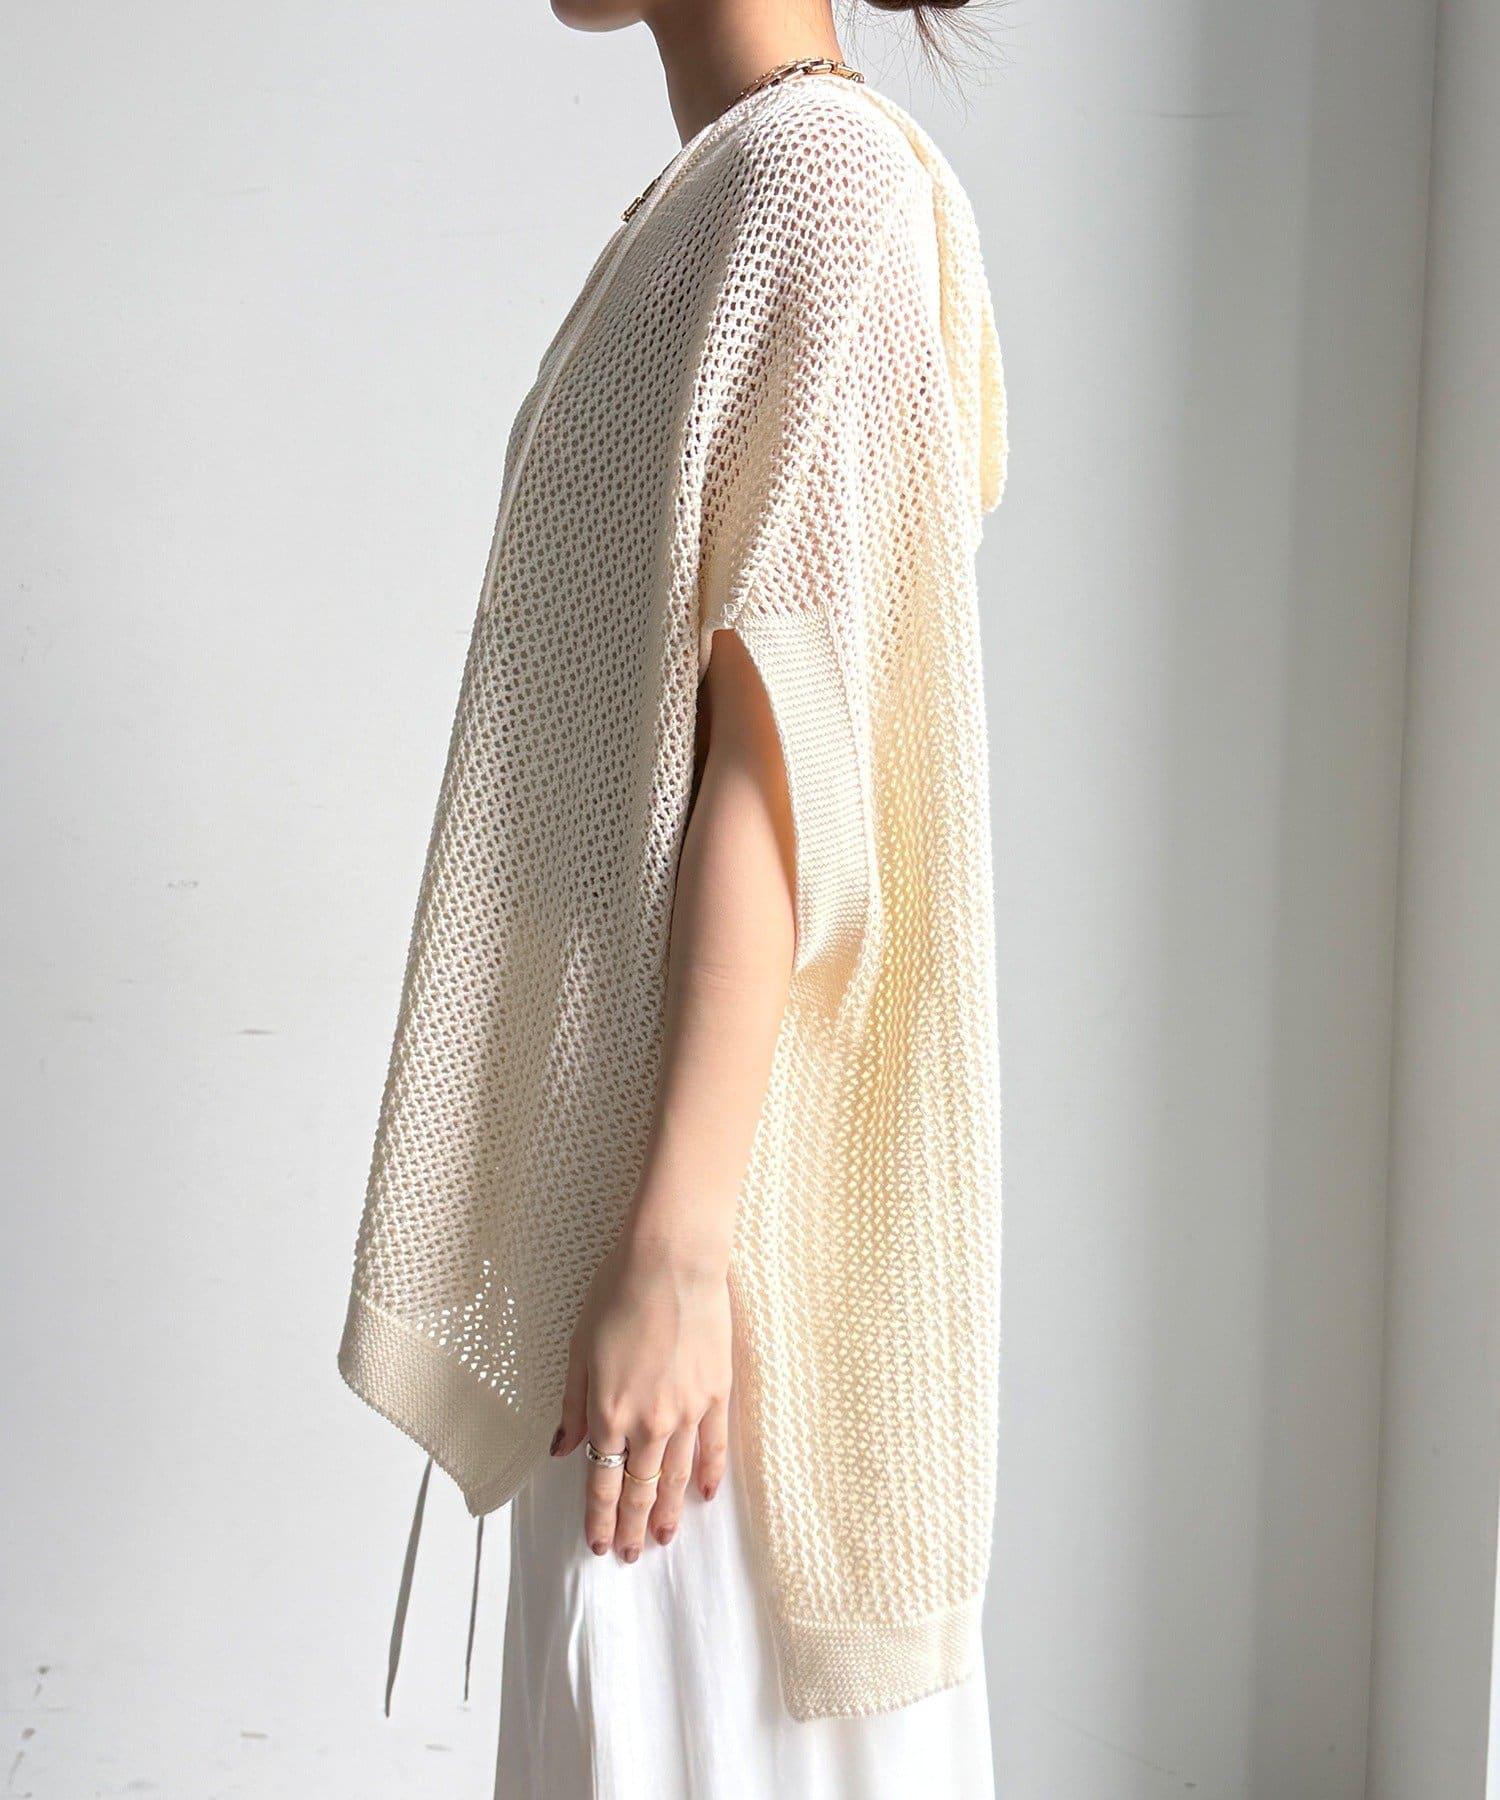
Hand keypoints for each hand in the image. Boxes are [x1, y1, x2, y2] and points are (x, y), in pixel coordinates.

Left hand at [551, 1230, 731, 1560]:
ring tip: (666, 1539)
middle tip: (630, 1556)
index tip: (598, 1545)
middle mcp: (650, 1421)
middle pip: (640, 1488)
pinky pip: (714, 1445)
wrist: (672, 1260)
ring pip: (678, 1476)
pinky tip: (706, 1496)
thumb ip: (573, 1405)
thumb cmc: (617, 1293)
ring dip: (671, 1512)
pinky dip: (709, 1474)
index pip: (602, 1481)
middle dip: (632, 1526)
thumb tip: (562, 1448)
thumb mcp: (579, 1348)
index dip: (599, 1518)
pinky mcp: (717, 1392)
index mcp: (609, 1412)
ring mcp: (688, 1410)